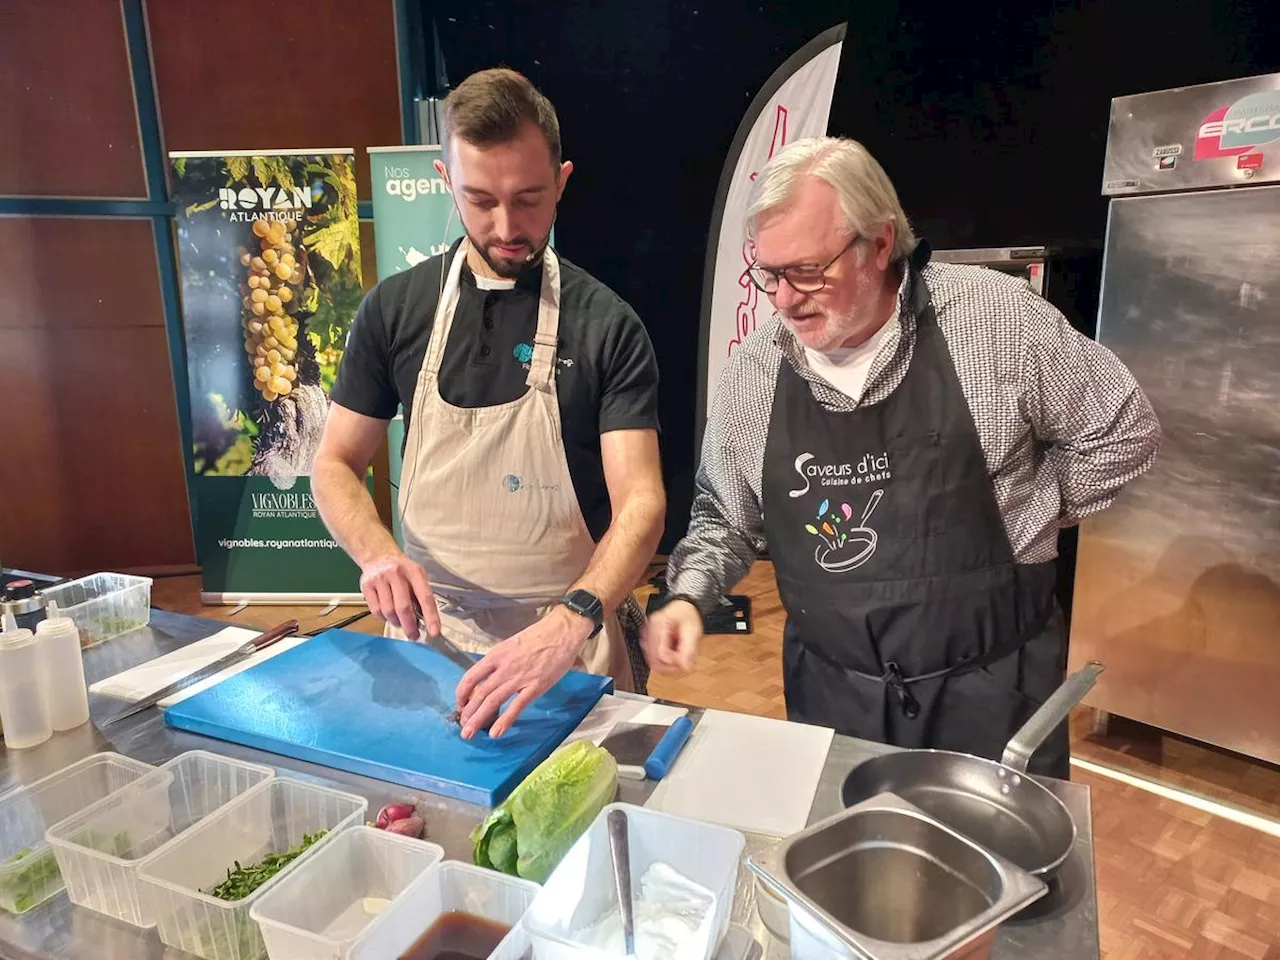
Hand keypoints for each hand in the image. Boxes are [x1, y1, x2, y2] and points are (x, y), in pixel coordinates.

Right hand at [359, 553, 438, 639]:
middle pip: (403, 608)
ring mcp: (380, 580)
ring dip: (396, 622)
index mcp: (414, 572)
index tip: (434, 632)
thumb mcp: (417, 576)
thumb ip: (421, 595)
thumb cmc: (402, 570)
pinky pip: (376, 610)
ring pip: (388, 611)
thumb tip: (426, 621)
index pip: (425, 597)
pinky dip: (384, 618)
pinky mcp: (367, 586)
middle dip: (410, 626)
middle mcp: (397, 574)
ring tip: (401, 622)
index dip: (431, 617)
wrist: (378, 555)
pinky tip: (388, 615)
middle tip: (414, 635)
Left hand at [455, 606, 592, 738]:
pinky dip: (504, 721)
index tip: (461, 705)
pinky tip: (495, 733)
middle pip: (479, 693)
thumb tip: (492, 678)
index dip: (462, 693)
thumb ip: (500, 661)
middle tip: (463, 727)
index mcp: (496, 655)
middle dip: (468, 713)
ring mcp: (519, 678)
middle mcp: (503, 668)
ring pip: (492, 702)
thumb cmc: (538, 635)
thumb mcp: (511, 644)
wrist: (561, 631)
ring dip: (478, 720)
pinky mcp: (535, 687)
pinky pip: (516, 707)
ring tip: (469, 734)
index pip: (471, 677)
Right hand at [642, 599, 702, 673]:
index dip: (673, 662)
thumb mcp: (693, 631)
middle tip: (682, 662)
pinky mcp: (646, 641)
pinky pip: (651, 658)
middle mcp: (648, 629)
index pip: (660, 653)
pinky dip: (662, 661)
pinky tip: (671, 652)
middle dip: (669, 666)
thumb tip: (686, 668)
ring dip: (666, 664)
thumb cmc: (688, 616)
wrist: (681, 609)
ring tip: (678, 656)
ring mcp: (645, 635)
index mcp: (659, 623)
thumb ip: (689, 650)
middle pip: (653, 660)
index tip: (684, 660)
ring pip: (651, 662)